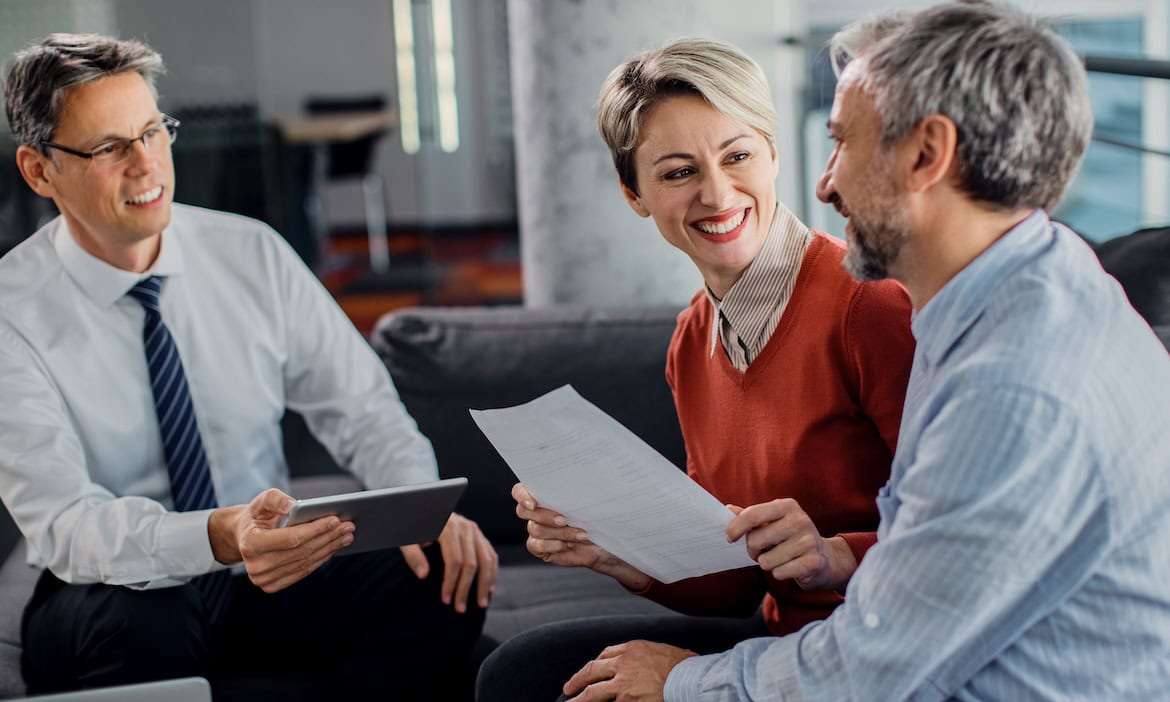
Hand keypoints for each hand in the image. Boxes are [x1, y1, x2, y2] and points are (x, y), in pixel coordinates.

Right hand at [208, 488, 354, 592]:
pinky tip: (334, 547)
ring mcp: (263, 579)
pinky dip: (321, 558)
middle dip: (328, 537)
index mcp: (250, 543)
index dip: (315, 529)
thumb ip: (276, 499)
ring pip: (305, 563)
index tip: (336, 519)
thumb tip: (293, 505)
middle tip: (349, 526)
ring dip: (329, 549)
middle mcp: (255, 566)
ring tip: (346, 536)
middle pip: (302, 552)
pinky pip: (303, 571)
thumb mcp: (261, 501)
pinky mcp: (272, 585)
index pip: (291, 538)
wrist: (242, 537)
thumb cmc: (256, 516)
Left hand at [400, 512, 497, 612]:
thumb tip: (423, 575)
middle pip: (472, 563)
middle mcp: (465, 527)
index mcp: (447, 527)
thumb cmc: (413, 528)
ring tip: (481, 604)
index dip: (451, 582)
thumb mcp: (406, 539)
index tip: (446, 600)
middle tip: (460, 608)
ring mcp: (474, 530)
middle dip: (466, 588)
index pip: (455, 560)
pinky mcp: (478, 535)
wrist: (422, 510)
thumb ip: (412, 555)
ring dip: (484, 584)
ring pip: (486, 560)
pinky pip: (490, 554)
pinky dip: (491, 572)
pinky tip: (488, 588)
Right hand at [512, 482, 649, 589]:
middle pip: (524, 511)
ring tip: (580, 534)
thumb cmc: (598, 516)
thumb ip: (576, 492)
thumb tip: (579, 481)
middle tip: (565, 520)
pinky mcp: (540, 547)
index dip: (522, 496)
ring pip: (536, 529)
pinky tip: (569, 544)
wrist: (606, 541)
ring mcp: (537, 529)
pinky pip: (536, 545)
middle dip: (545, 516)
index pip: (520, 491)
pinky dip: (553, 545)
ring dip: (559, 532)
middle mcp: (536, 511)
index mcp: (543, 494)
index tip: (534, 503)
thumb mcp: (590, 500)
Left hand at [563, 640, 696, 700]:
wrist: (693, 679)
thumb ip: (647, 658)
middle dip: (577, 680)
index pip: (606, 654)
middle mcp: (623, 664)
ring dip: (579, 699)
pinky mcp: (627, 701)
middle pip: (592, 671)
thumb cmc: (686, 667)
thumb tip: (644, 667)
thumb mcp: (663, 652)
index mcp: (633, 648)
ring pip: (593, 693)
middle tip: (568, 688)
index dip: (595, 665)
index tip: (590, 671)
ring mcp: (623, 685)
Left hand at [726, 499, 856, 590]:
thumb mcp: (773, 522)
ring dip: (768, 564)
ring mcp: (809, 541)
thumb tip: (727, 509)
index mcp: (787, 506)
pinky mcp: (813, 562)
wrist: (825, 558)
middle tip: (762, 552)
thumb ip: (751, 517)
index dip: (736, 528)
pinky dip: (780, 573)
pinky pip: (779, 573)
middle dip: (752, 551)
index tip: (729, 538)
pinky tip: (791, 567)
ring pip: (766, 561)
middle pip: (755, 540)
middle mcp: (799, 520)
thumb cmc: (790, 538)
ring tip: (780, 558)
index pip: (753, 514)